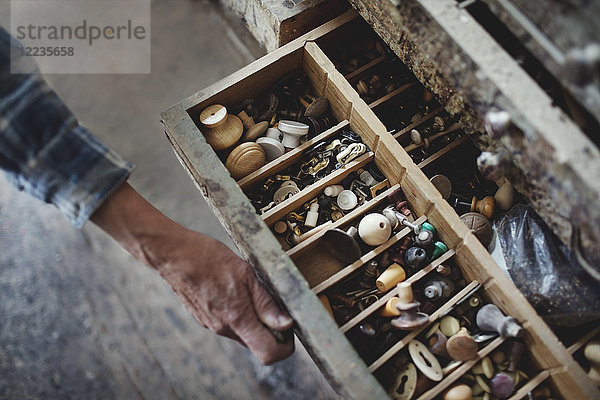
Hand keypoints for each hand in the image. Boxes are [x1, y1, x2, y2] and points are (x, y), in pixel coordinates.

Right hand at [91, 183, 294, 363]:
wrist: (173, 255)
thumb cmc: (208, 258)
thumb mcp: (246, 273)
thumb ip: (266, 302)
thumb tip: (286, 324)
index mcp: (237, 318)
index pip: (269, 353)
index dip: (285, 344)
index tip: (289, 325)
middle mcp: (224, 328)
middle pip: (257, 344)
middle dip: (271, 329)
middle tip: (275, 302)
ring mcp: (212, 325)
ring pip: (244, 333)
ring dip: (254, 318)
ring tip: (252, 289)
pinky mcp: (205, 319)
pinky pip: (229, 324)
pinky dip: (239, 313)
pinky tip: (235, 289)